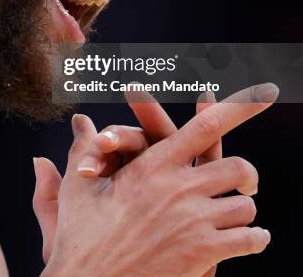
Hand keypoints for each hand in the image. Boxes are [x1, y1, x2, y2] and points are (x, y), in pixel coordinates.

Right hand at [39, 84, 276, 275]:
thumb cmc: (82, 236)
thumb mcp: (80, 187)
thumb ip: (84, 148)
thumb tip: (80, 120)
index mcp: (154, 166)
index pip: (205, 128)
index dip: (239, 107)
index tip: (265, 92)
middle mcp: (179, 189)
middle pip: (238, 168)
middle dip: (246, 175)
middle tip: (245, 181)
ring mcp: (193, 222)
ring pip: (244, 206)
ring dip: (244, 209)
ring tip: (239, 212)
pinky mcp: (201, 255)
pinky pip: (246, 240)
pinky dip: (254, 239)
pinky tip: (250, 240)